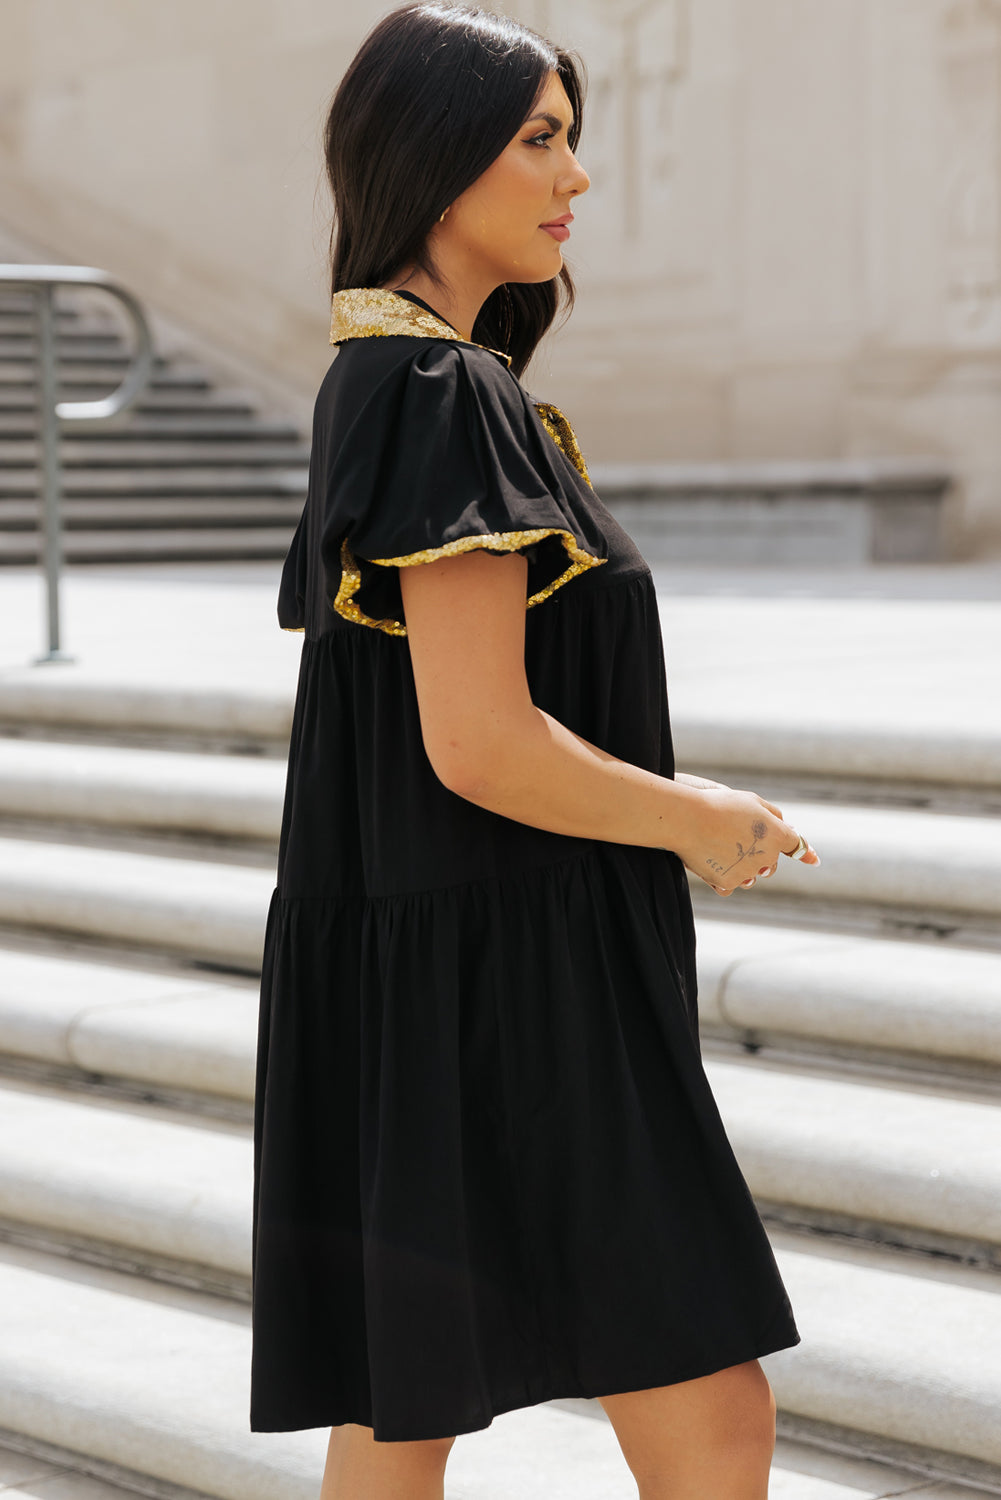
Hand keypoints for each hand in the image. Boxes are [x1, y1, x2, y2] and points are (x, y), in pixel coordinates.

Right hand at [675, 784, 819, 896]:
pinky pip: (730, 885)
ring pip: (749, 875)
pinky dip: (723, 876)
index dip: (805, 852)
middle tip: (739, 840)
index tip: (814, 860)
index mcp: (776, 835)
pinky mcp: (728, 883)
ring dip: (741, 866)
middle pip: (770, 861)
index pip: (796, 845)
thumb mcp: (751, 801)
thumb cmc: (719, 805)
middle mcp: (767, 857)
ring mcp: (747, 872)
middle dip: (761, 855)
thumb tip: (789, 829)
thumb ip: (773, 815)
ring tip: (719, 847)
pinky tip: (710, 861)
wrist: (688, 819)